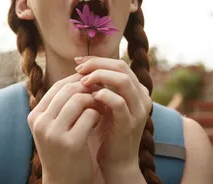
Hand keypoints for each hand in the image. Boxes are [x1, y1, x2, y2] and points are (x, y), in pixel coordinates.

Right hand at [27, 72, 105, 183]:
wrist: (65, 181)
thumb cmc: (64, 147)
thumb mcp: (56, 124)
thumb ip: (62, 102)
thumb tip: (81, 74)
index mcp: (35, 115)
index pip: (58, 86)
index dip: (77, 80)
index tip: (91, 82)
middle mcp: (41, 123)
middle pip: (69, 90)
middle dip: (88, 88)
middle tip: (100, 92)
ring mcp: (54, 133)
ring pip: (79, 99)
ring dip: (94, 100)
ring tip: (100, 107)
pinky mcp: (71, 143)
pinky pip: (89, 115)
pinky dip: (97, 114)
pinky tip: (98, 121)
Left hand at [75, 57, 151, 171]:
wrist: (116, 160)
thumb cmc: (106, 129)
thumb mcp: (105, 103)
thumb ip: (101, 85)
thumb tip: (82, 66)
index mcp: (136, 88)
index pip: (118, 63)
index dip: (97, 60)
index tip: (78, 61)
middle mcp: (142, 96)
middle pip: (121, 66)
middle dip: (97, 64)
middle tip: (78, 68)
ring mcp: (138, 109)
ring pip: (123, 80)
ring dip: (99, 76)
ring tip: (82, 81)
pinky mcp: (130, 123)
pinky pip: (118, 102)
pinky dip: (103, 95)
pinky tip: (91, 97)